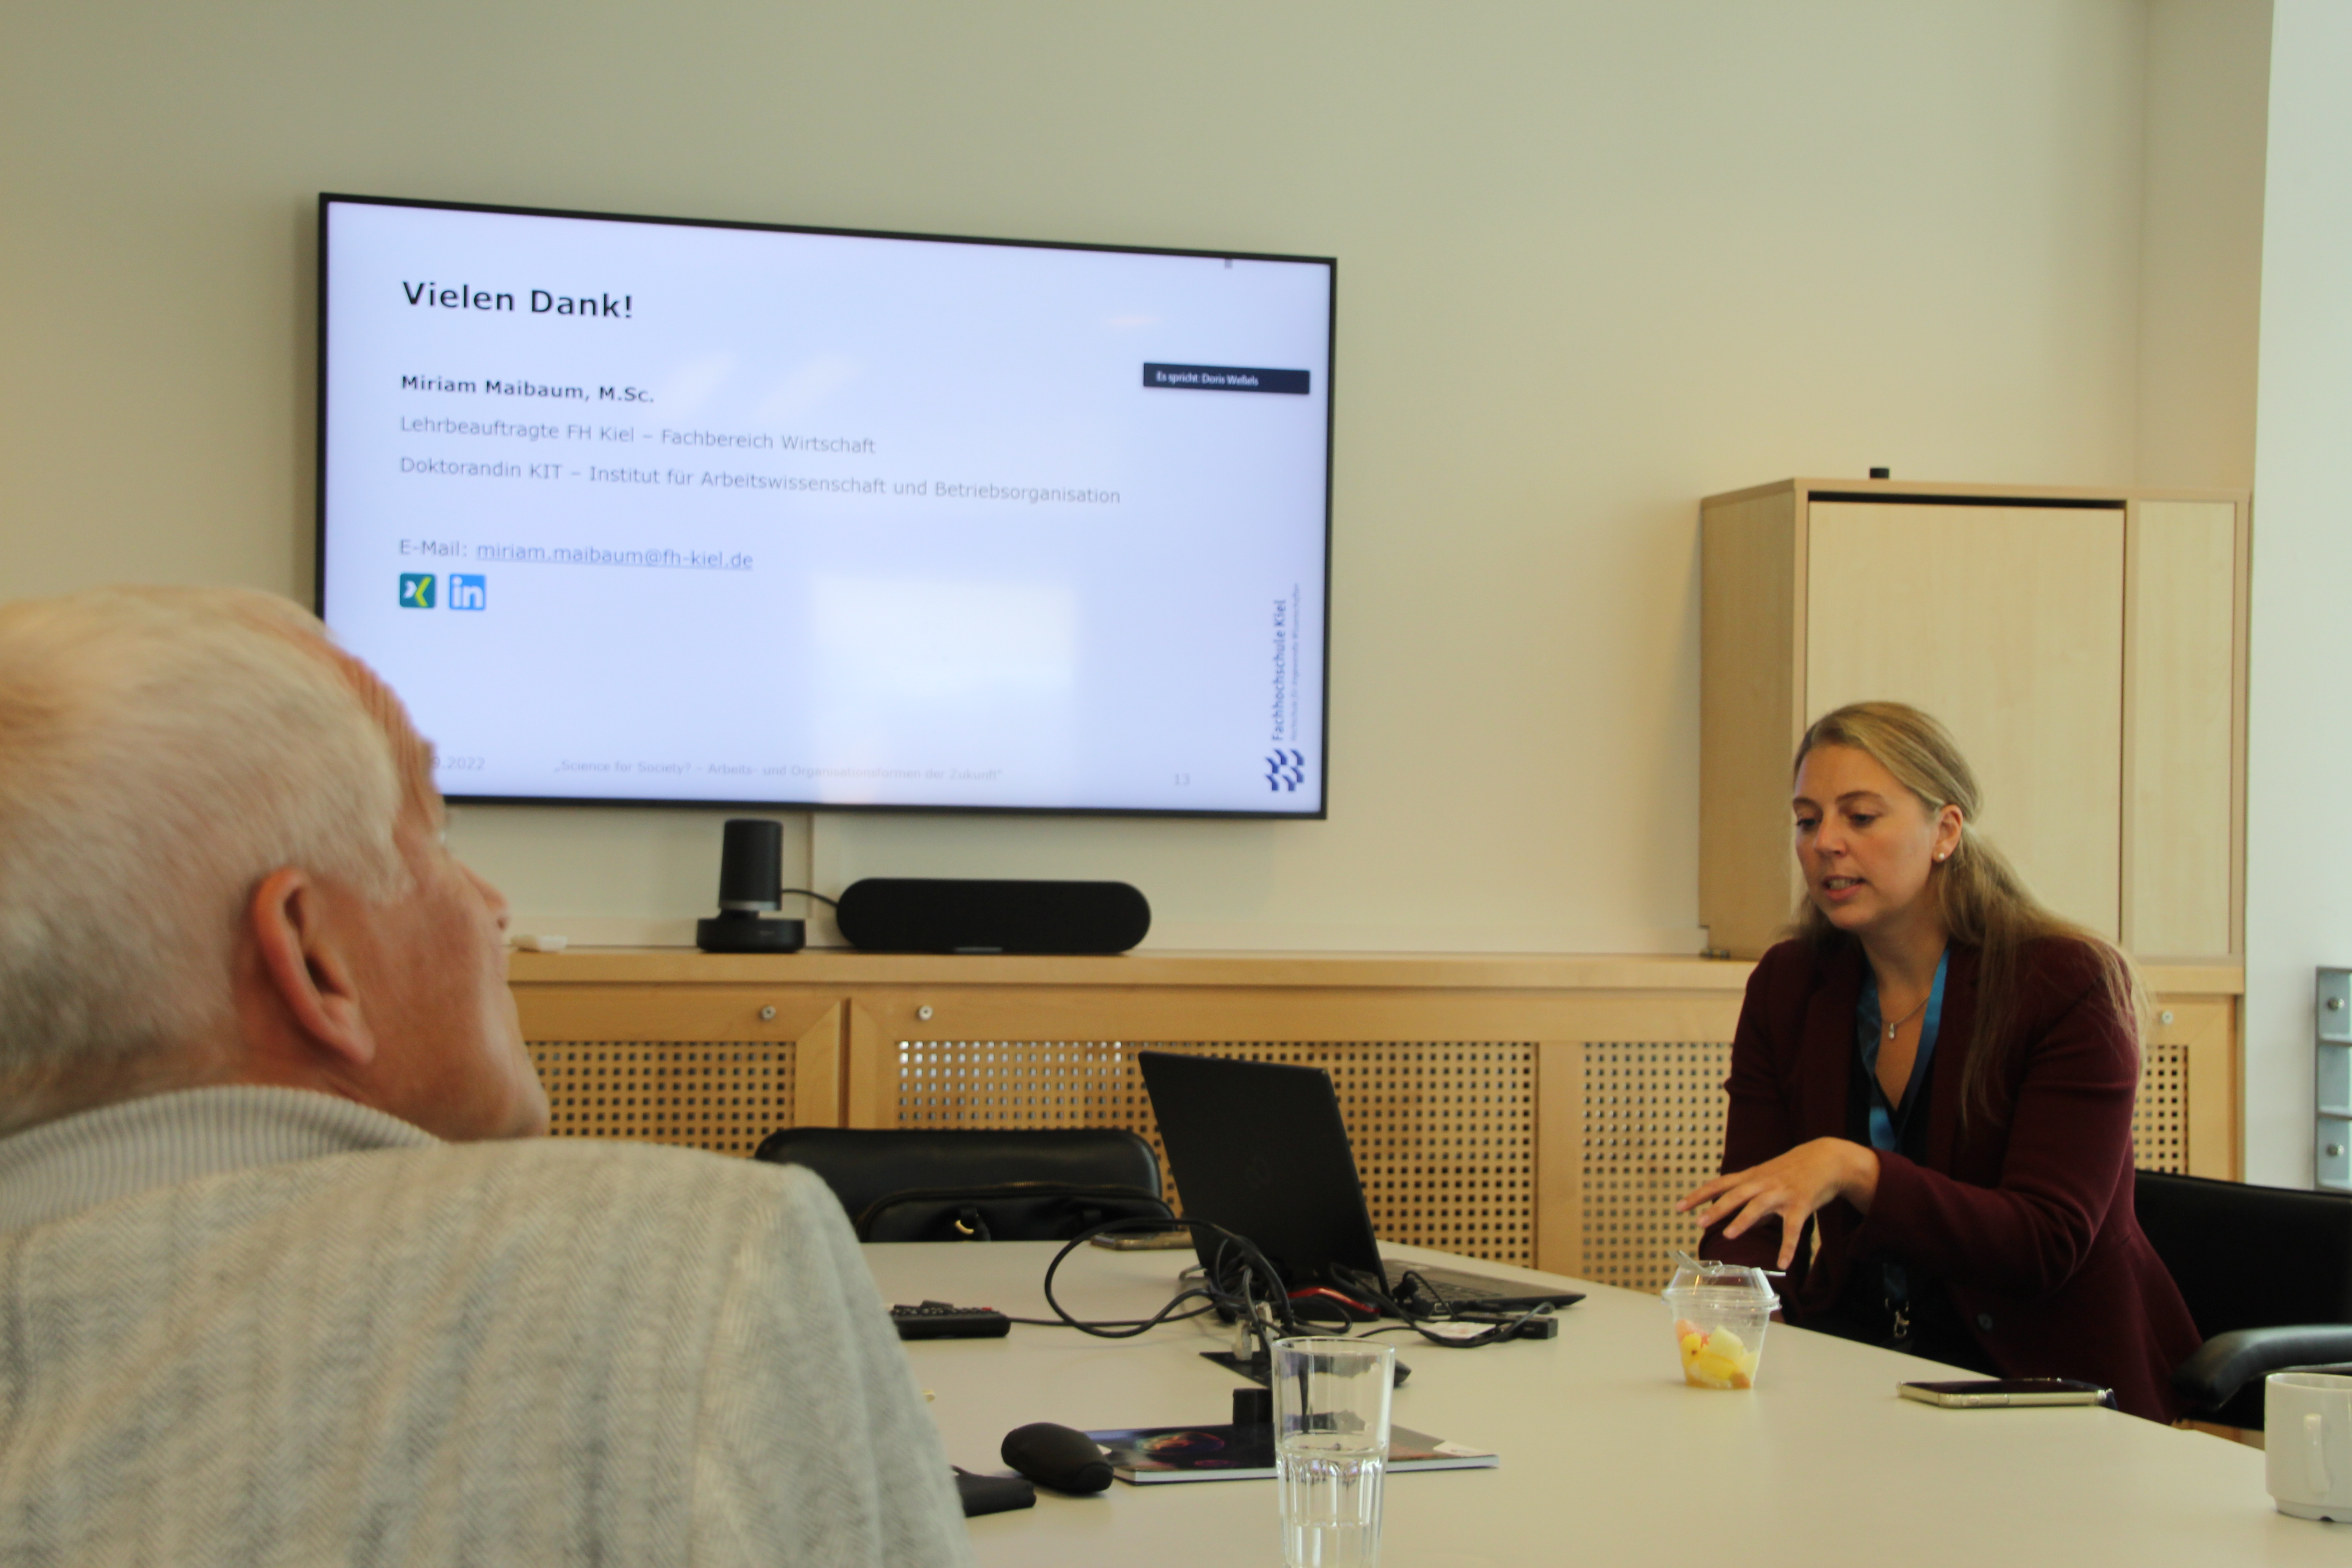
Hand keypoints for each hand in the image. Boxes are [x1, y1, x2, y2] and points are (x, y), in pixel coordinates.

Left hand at [1675, 1139, 1879, 1269]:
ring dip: (1743, 1221)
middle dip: (1716, 1209)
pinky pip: (1793, 1229)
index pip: (1719, 1184)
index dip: (1699, 1195)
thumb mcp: (1766, 1177)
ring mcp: (1781, 1193)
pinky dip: (1787, 1247)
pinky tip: (1782, 1263)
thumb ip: (1750, 1196)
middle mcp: (1763, 1183)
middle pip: (1735, 1195)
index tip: (1678, 1207)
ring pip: (1758, 1207)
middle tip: (1698, 1222)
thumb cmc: (1792, 1170)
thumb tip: (1736, 1217)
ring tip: (1728, 1236)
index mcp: (1751, 1176)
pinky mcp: (1801, 1205)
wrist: (1826, 1159)